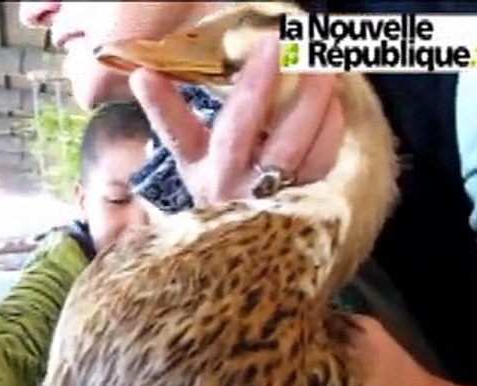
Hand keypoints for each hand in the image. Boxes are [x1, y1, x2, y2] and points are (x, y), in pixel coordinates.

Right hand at [129, 35, 344, 204]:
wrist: (257, 250)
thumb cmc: (229, 187)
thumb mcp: (199, 157)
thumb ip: (177, 116)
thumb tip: (145, 75)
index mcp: (199, 169)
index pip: (175, 133)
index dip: (160, 105)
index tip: (144, 75)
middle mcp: (227, 184)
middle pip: (237, 133)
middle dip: (255, 85)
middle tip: (276, 45)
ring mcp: (265, 195)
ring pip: (289, 146)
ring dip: (307, 100)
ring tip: (319, 65)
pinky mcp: (303, 201)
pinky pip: (320, 160)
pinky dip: (329, 126)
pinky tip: (333, 101)